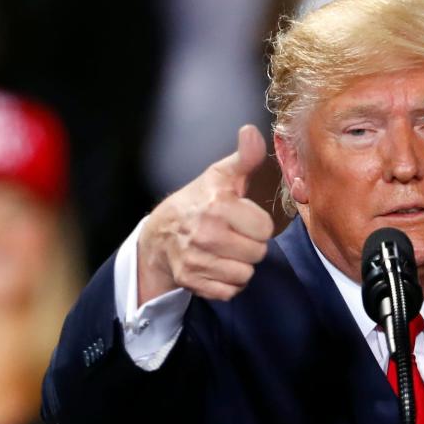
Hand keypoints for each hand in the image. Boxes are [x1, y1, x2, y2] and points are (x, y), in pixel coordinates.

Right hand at [138, 125, 273, 301]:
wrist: (159, 234)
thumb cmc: (198, 202)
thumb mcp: (220, 176)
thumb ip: (244, 158)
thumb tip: (252, 131)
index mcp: (218, 205)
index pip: (265, 228)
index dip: (257, 225)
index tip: (241, 219)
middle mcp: (206, 233)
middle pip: (258, 253)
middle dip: (250, 246)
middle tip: (233, 236)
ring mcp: (196, 259)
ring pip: (245, 274)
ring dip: (240, 265)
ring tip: (225, 251)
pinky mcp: (191, 280)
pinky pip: (230, 291)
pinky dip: (227, 283)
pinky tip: (217, 266)